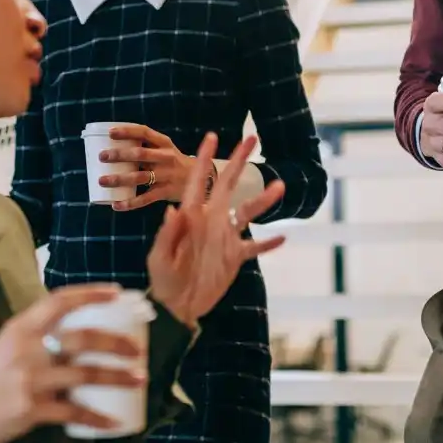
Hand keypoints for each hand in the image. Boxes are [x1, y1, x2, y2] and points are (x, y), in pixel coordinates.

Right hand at [0, 285, 145, 442]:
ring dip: (118, 376)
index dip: (91, 294)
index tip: (118, 293)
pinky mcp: (32, 410)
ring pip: (86, 374)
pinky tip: (115, 420)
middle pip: (83, 338)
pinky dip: (98, 417)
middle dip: (117, 343)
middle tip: (138, 350)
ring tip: (140, 378)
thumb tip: (78, 327)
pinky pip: (74, 413)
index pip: (60, 301)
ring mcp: (30, 380)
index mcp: (21, 327)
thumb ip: (38, 334)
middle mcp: (27, 349)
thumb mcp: (8, 344)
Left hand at [97, 123, 209, 210]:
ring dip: (119, 178)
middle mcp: (166, 157)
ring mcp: (167, 175)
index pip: (144, 133)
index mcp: (164, 143)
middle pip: (140, 154)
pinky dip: (129, 202)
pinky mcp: (166, 192)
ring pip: (139, 177)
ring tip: (102, 180)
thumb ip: (147, 148)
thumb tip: (115, 147)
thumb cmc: (175, 162)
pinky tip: (116, 205)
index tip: (110, 133)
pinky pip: (145, 198)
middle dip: (119, 155)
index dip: (127, 131)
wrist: (203, 178)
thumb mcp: (166, 149)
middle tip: (102, 156)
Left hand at [147, 133, 287, 326]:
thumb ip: (168, 234)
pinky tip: (283, 237)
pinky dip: (269, 243)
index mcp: (191, 217)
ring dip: (263, 200)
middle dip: (238, 162)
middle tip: (252, 139)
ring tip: (280, 186)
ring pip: (248, 213)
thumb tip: (174, 209)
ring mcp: (225, 238)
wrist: (177, 305)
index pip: (198, 182)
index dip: (203, 159)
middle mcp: (210, 221)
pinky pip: (255, 246)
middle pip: (228, 186)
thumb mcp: (160, 257)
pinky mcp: (235, 257)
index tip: (211, 137)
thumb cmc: (163, 279)